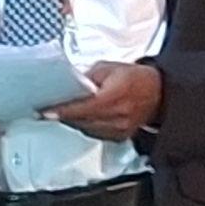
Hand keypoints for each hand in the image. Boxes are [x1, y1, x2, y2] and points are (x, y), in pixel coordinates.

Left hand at [44, 61, 163, 140]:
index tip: (44, 111)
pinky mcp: (119, 137)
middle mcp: (117, 116)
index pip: (82, 107)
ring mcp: (119, 130)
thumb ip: (89, 77)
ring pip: (85, 129)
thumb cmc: (136, 78)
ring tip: (65, 112)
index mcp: (115, 96)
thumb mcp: (111, 68)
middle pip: (81, 120)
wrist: (159, 94)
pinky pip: (94, 134)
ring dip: (73, 121)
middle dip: (64, 115)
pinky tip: (83, 117)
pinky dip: (85, 126)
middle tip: (49, 109)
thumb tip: (70, 85)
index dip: (62, 110)